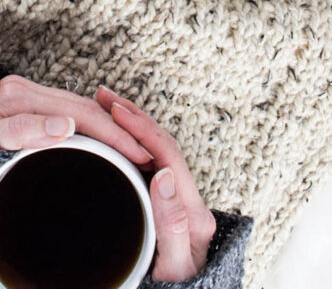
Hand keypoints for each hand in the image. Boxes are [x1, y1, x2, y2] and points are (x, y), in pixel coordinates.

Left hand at [0, 74, 151, 164]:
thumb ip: (20, 130)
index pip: (81, 114)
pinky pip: (66, 113)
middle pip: (86, 108)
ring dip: (107, 128)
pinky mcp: (22, 107)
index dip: (114, 134)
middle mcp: (24, 92)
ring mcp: (23, 97)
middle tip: (144, 153)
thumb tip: (64, 125)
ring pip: (79, 109)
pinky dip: (87, 127)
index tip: (138, 154)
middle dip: (119, 130)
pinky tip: (97, 138)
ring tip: (130, 147)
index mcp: (19, 97)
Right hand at [96, 85, 216, 282]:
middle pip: (163, 145)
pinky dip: (130, 146)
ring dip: (132, 126)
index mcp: (193, 209)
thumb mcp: (175, 263)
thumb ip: (173, 224)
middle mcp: (188, 199)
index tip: (115, 110)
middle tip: (105, 96)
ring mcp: (178, 201)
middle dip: (134, 116)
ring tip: (107, 106)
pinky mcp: (165, 206)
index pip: (167, 154)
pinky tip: (114, 138)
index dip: (141, 129)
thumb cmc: (178, 288)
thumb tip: (164, 176)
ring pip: (156, 152)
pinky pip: (149, 166)